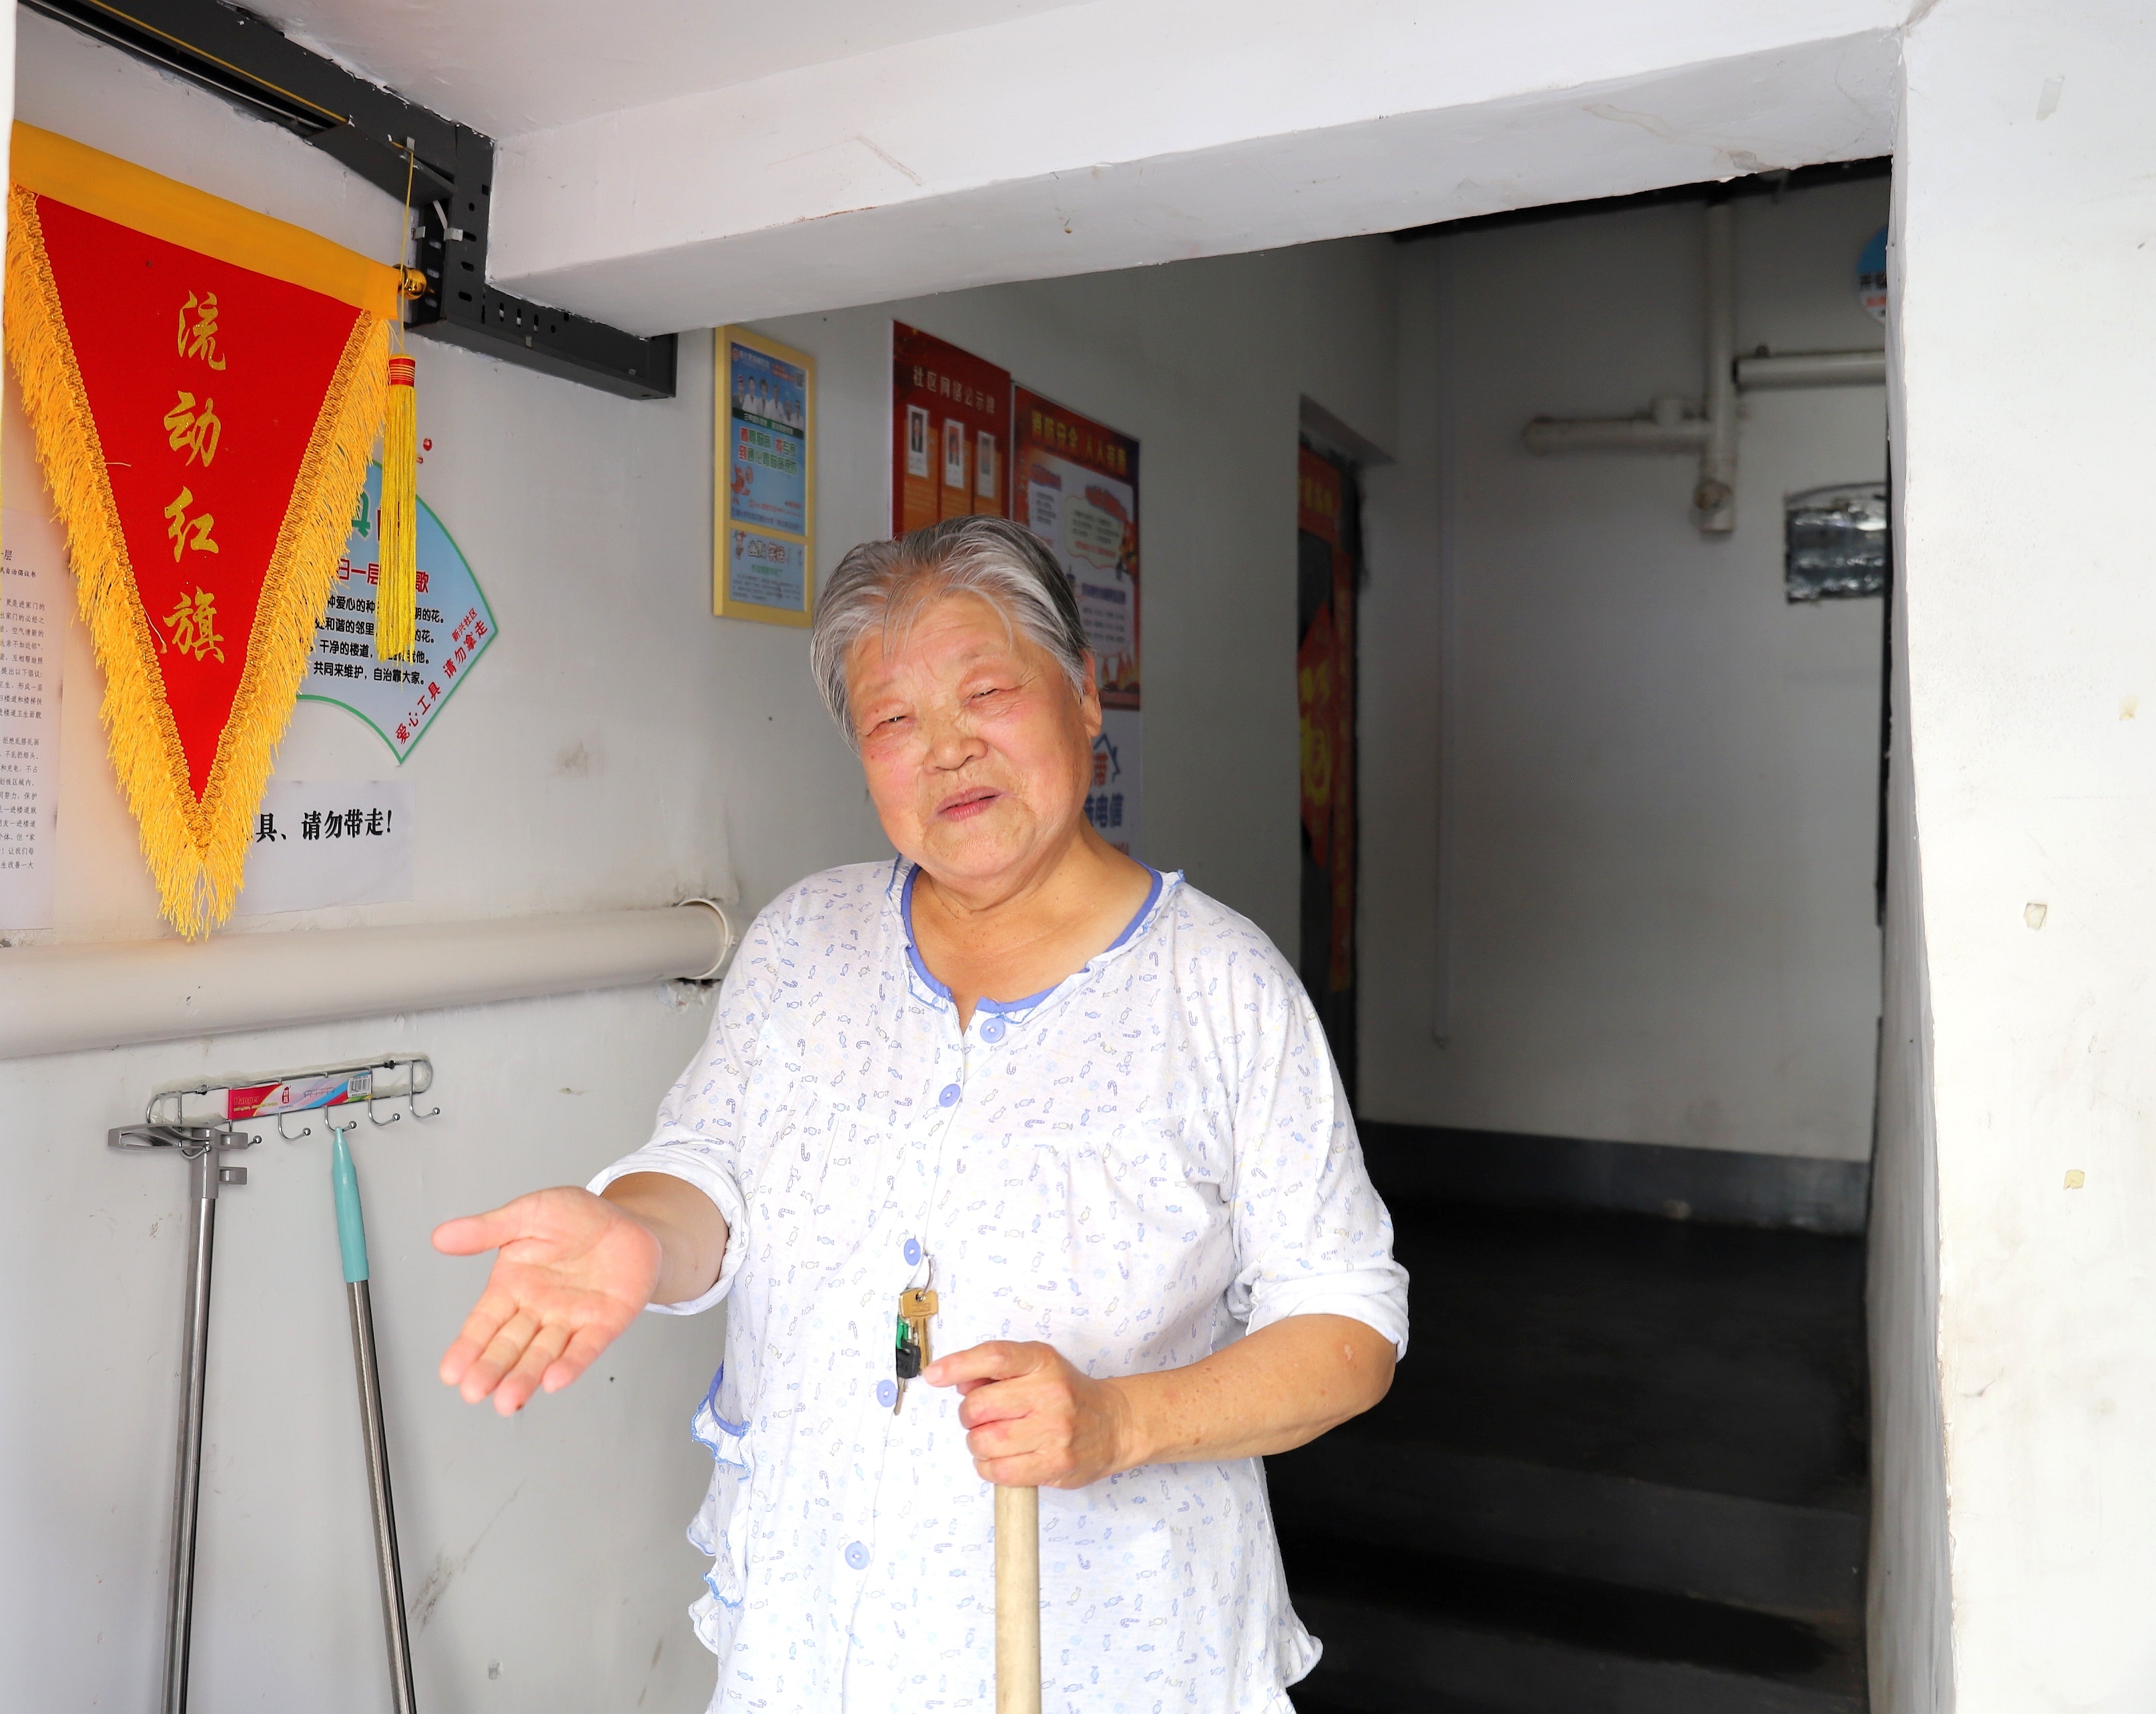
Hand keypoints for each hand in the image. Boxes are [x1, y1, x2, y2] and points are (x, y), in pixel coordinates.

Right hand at [432, 1187, 662, 1415]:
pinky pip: (586, 1346)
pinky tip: (554, 1380)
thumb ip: (487, 1229)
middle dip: (492, 1369)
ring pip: (543, 1354)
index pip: (484, 1322)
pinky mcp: (605, 1323)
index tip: (450, 1373)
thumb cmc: (577, 1218)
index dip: (467, 1347)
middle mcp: (538, 1310)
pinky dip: (571, 1364)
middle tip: (475, 1391)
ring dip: (526, 1377)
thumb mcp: (528, 1213)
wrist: (629, 1220)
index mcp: (512, 1286)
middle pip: (509, 1345)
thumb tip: (441, 1236)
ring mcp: (571, 1320)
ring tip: (508, 1399)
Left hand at [924, 1340, 1136, 1487]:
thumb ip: (996, 1370)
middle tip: (981, 1418)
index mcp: (1042, 1362)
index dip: (958, 1365)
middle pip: (980, 1406)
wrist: (1115, 1424)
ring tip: (994, 1439)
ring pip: (984, 1442)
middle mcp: (1050, 1393)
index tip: (934, 1375)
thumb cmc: (1068, 1394)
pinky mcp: (1055, 1464)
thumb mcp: (1037, 1366)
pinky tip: (999, 1459)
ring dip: (977, 1444)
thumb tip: (957, 1381)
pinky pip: (999, 1471)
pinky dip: (988, 1467)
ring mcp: (1054, 1431)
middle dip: (969, 1415)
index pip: (994, 1357)